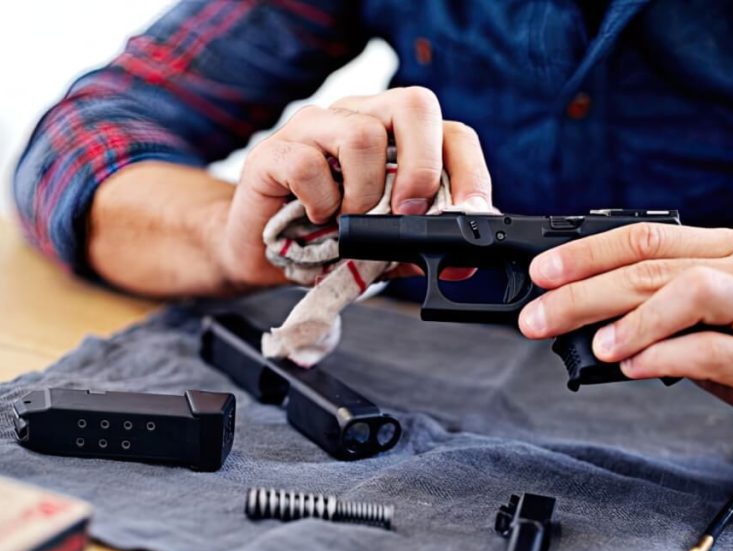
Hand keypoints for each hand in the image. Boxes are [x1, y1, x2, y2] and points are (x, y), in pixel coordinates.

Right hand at [215, 87, 492, 286]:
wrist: (261, 254)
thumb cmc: (327, 240)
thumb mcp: (386, 249)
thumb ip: (421, 247)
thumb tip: (464, 263)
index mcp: (395, 136)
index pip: (450, 131)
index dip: (470, 170)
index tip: (471, 212)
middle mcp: (359, 117)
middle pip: (413, 104)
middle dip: (423, 165)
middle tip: (409, 212)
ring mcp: (314, 128)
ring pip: (361, 135)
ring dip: (365, 194)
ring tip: (350, 220)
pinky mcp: (274, 151)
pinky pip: (308, 165)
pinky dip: (321, 203)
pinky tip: (316, 218)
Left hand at [518, 222, 732, 456]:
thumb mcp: (705, 318)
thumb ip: (653, 305)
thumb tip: (574, 312)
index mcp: (731, 250)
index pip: (647, 237)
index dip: (586, 253)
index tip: (542, 275)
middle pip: (658, 267)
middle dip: (587, 291)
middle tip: (541, 316)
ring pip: (695, 293)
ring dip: (634, 317)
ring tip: (594, 343)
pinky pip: (717, 351)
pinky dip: (666, 356)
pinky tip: (633, 367)